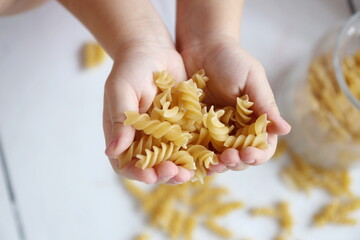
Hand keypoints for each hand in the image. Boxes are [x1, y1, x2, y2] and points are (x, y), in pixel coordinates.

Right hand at [104, 42, 193, 183]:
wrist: (154, 51)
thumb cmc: (131, 68)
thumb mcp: (121, 90)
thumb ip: (120, 119)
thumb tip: (112, 151)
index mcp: (124, 135)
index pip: (126, 164)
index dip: (137, 173)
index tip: (150, 175)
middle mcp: (143, 139)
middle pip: (152, 166)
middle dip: (163, 174)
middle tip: (176, 173)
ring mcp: (164, 135)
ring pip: (172, 160)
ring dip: (181, 168)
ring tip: (190, 171)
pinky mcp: (182, 127)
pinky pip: (189, 145)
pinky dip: (195, 153)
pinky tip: (205, 156)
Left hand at [180, 37, 290, 172]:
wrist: (201, 47)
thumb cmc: (231, 59)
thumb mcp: (251, 78)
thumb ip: (265, 104)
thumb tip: (287, 130)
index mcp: (255, 120)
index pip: (262, 146)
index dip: (258, 155)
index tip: (249, 154)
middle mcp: (236, 130)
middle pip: (240, 157)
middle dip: (236, 162)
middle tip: (227, 158)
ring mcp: (214, 132)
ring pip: (218, 158)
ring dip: (217, 165)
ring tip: (212, 164)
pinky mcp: (195, 129)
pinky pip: (197, 149)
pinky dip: (197, 158)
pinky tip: (194, 161)